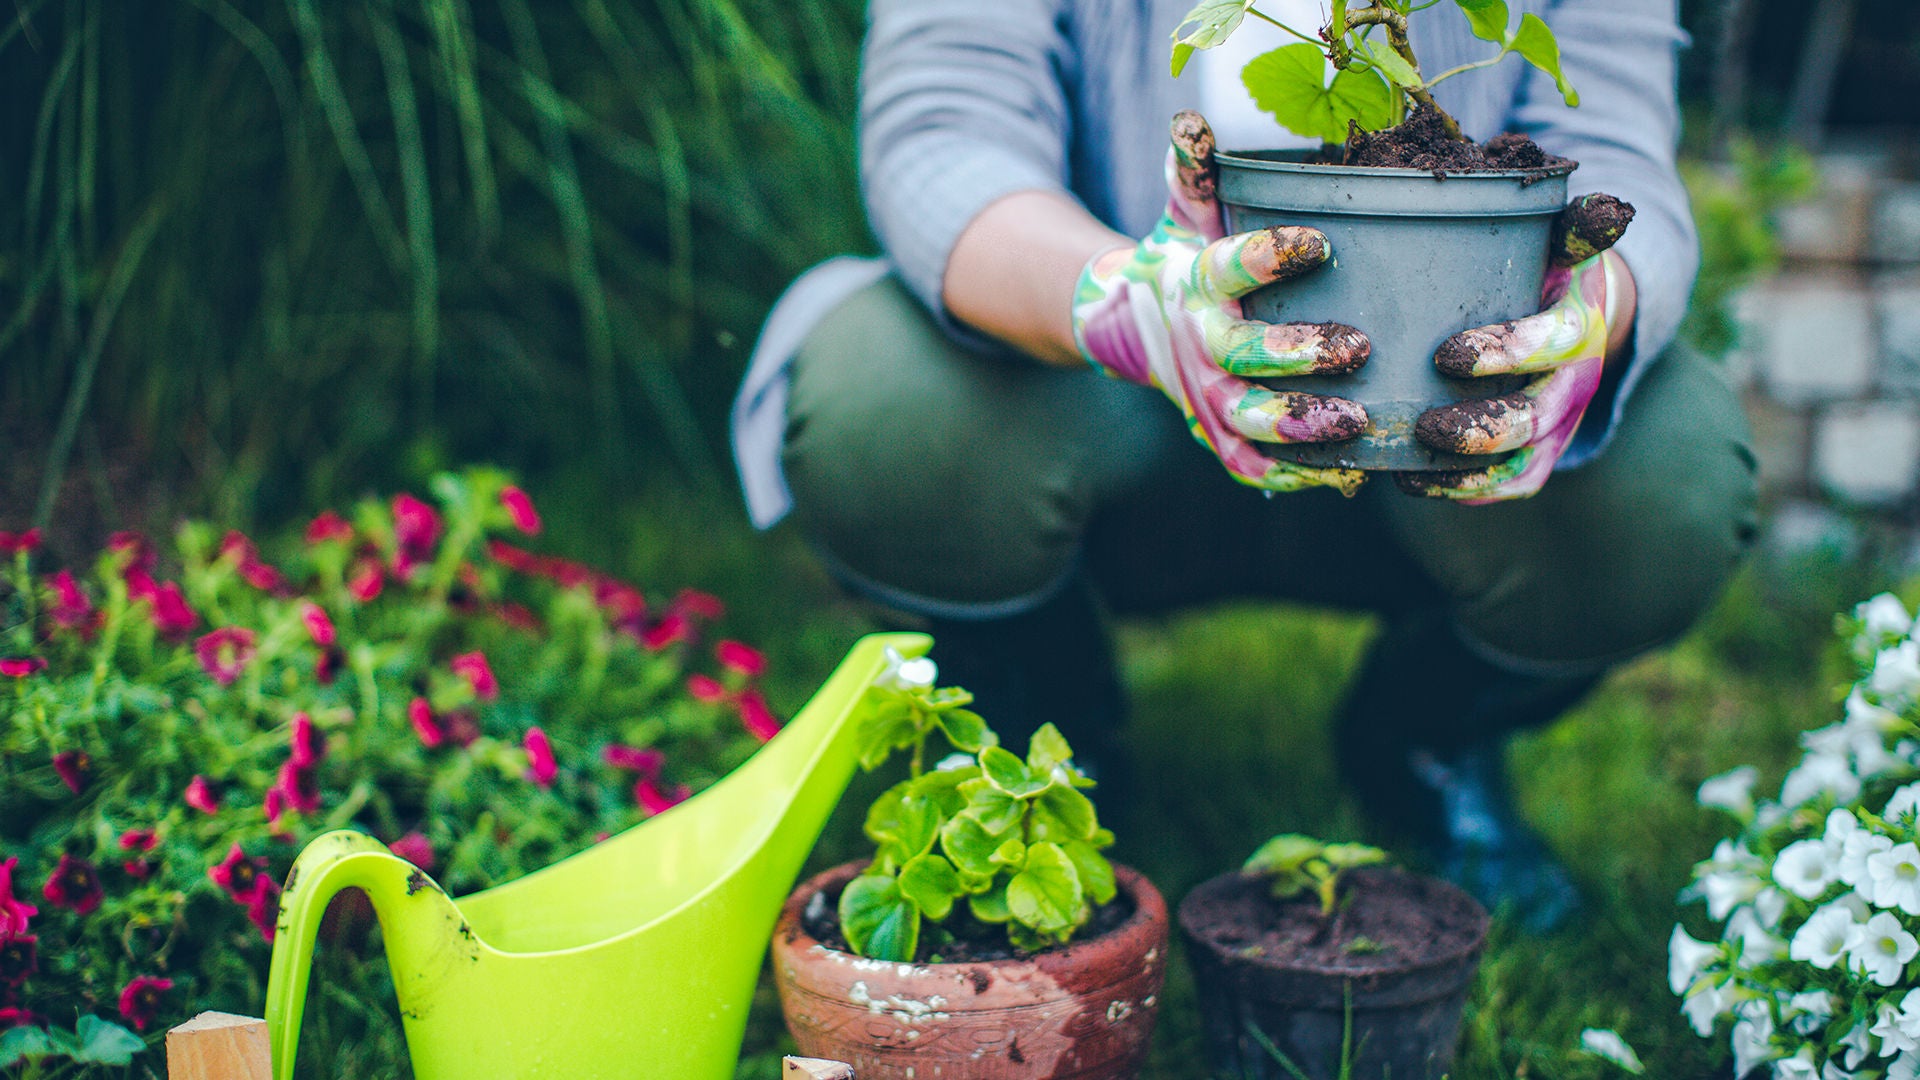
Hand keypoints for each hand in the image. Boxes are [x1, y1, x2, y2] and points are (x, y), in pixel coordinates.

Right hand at [1072, 111, 1372, 494]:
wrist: (1133, 327)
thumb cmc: (1185, 259)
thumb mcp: (1187, 213)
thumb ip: (1197, 172)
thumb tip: (1192, 120)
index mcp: (1199, 284)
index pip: (1232, 267)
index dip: (1272, 256)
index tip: (1322, 242)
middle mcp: (1200, 346)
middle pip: (1243, 356)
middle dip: (1297, 355)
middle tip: (1357, 346)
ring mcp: (1209, 398)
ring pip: (1251, 421)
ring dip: (1303, 425)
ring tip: (1359, 419)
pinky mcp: (1219, 436)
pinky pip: (1254, 465)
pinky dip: (1295, 475)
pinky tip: (1347, 474)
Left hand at [1398, 195, 1635, 502]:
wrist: (1578, 309)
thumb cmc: (1547, 266)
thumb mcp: (1561, 239)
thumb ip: (1573, 225)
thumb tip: (1610, 210)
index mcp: (1580, 323)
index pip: (1553, 343)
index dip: (1506, 353)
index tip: (1445, 356)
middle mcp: (1575, 380)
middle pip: (1537, 418)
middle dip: (1481, 429)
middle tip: (1424, 426)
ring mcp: (1559, 423)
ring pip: (1523, 463)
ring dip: (1469, 472)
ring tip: (1411, 466)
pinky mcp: (1540, 452)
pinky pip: (1511, 485)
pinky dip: (1466, 491)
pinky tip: (1413, 483)